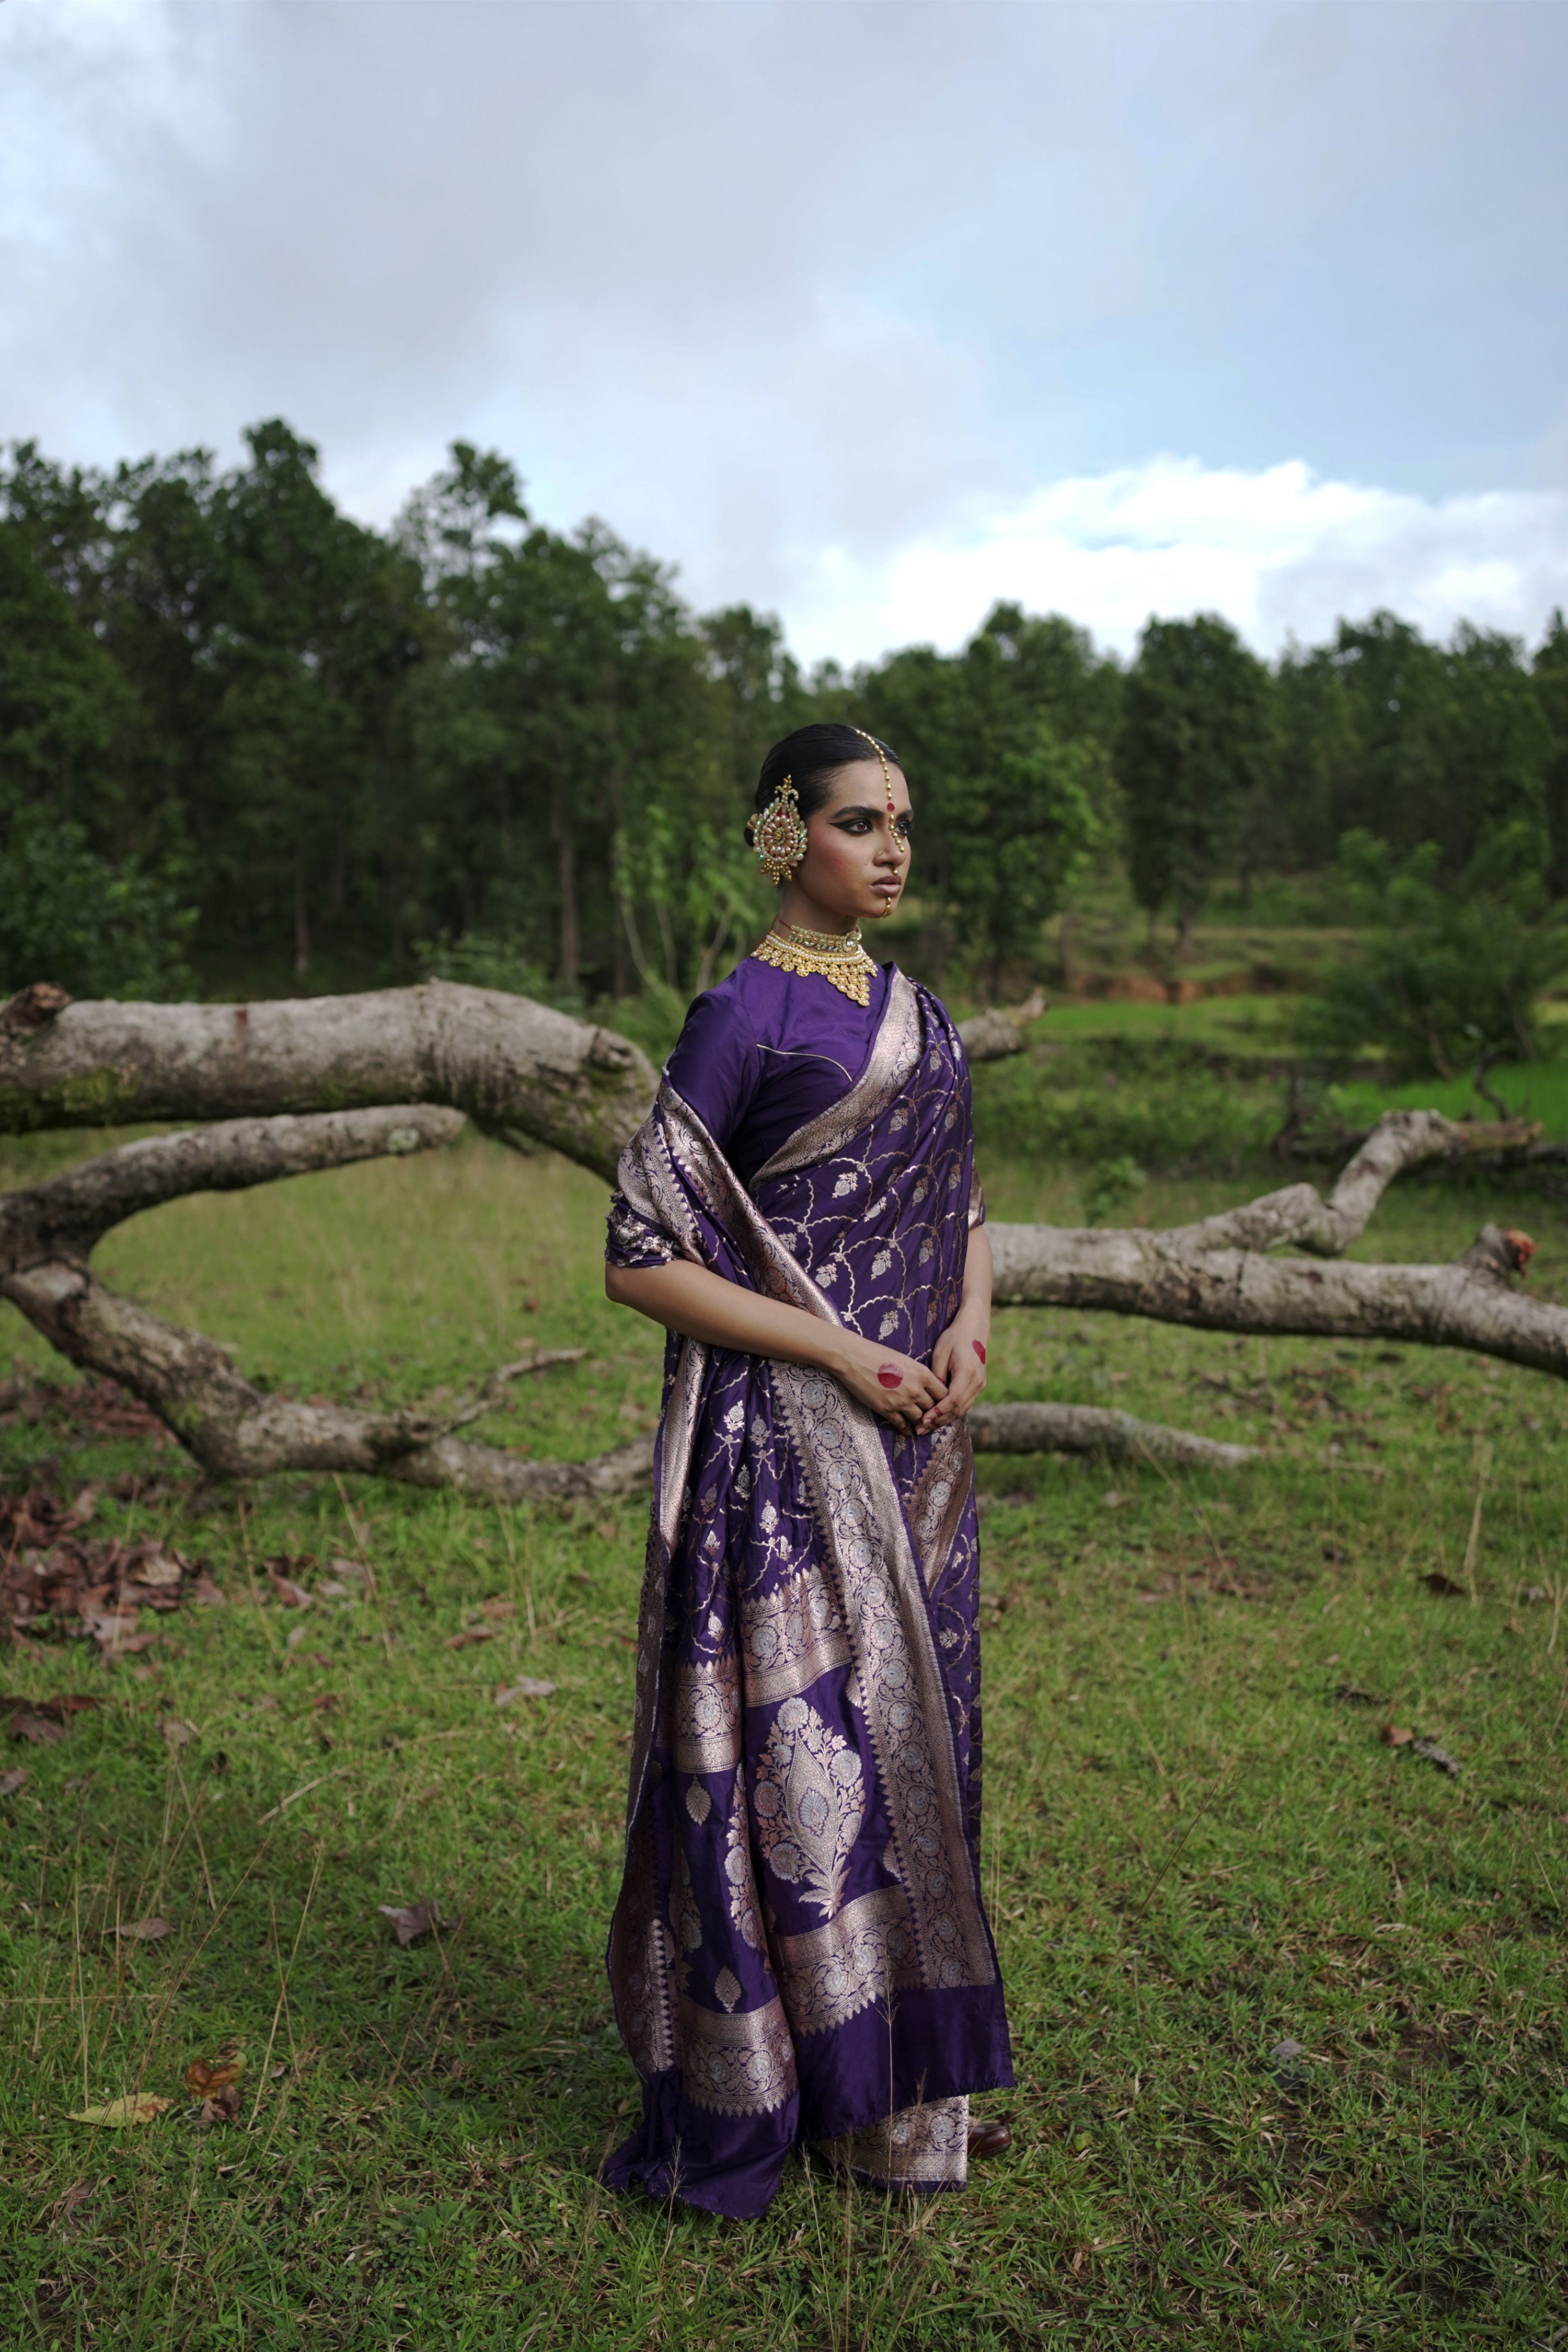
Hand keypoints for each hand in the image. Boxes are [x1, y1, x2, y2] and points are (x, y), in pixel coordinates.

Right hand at [832, 1334, 948, 1432]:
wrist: (854, 1358)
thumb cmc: (878, 1354)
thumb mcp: (906, 1360)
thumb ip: (918, 1375)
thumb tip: (926, 1387)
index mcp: (922, 1374)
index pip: (942, 1394)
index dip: (940, 1398)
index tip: (936, 1400)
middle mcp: (915, 1390)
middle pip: (931, 1407)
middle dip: (929, 1409)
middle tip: (926, 1411)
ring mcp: (901, 1402)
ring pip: (918, 1418)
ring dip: (917, 1419)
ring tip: (915, 1420)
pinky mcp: (886, 1410)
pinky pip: (901, 1424)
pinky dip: (904, 1427)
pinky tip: (904, 1427)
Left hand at [924, 1315, 988, 1431]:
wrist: (975, 1328)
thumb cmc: (954, 1337)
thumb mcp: (940, 1353)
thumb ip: (936, 1375)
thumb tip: (931, 1397)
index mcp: (967, 1372)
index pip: (952, 1400)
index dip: (937, 1413)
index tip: (923, 1420)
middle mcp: (977, 1382)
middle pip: (958, 1409)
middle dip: (939, 1421)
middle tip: (921, 1429)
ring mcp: (980, 1385)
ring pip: (962, 1409)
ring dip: (945, 1420)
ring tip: (927, 1427)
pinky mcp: (979, 1386)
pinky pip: (965, 1404)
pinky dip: (951, 1412)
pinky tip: (938, 1417)